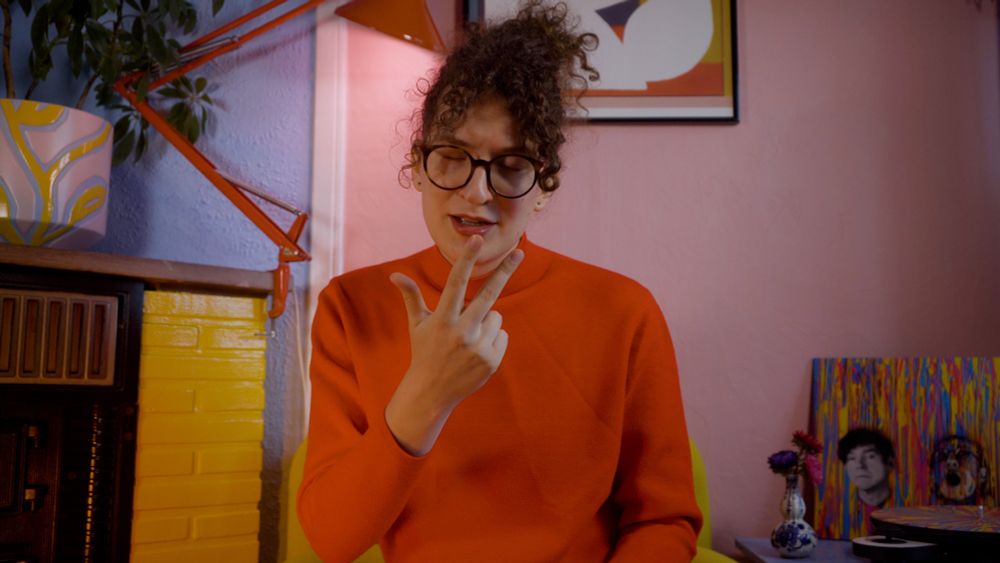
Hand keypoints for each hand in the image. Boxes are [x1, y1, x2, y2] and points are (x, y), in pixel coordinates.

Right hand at [385, 236, 523, 454]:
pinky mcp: (491, 361)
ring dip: (486, 321)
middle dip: (505, 271)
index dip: (467, 259)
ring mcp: (478, 347)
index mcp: (443, 319)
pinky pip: (501, 334)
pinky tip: (476, 350)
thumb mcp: (417, 324)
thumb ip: (411, 297)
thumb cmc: (424, 351)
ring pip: (496, 317)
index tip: (477, 240)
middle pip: (489, 294)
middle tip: (519, 252)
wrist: (431, 392)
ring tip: (468, 338)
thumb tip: (395, 275)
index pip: (456, 282)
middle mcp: (461, 331)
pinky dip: (493, 338)